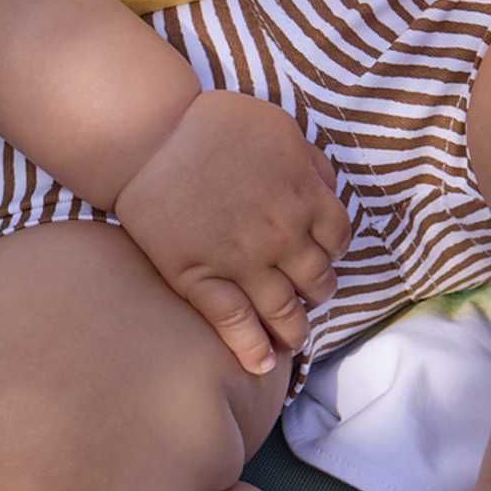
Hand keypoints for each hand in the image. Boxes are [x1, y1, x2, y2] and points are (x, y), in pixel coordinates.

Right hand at [113, 91, 353, 375]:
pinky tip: (261, 365)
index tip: (323, 257)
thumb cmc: (213, 125)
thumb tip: (328, 192)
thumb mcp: (280, 127)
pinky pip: (234, 325)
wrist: (150, 138)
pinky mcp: (201, 279)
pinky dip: (252, 350)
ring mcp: (242, 262)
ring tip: (292, 339)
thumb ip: (311, 163)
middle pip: (317, 282)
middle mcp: (282, 235)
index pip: (339, 240)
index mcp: (305, 197)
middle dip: (317, 294)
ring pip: (283, 312)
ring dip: (294, 331)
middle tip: (308, 299)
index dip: (333, 252)